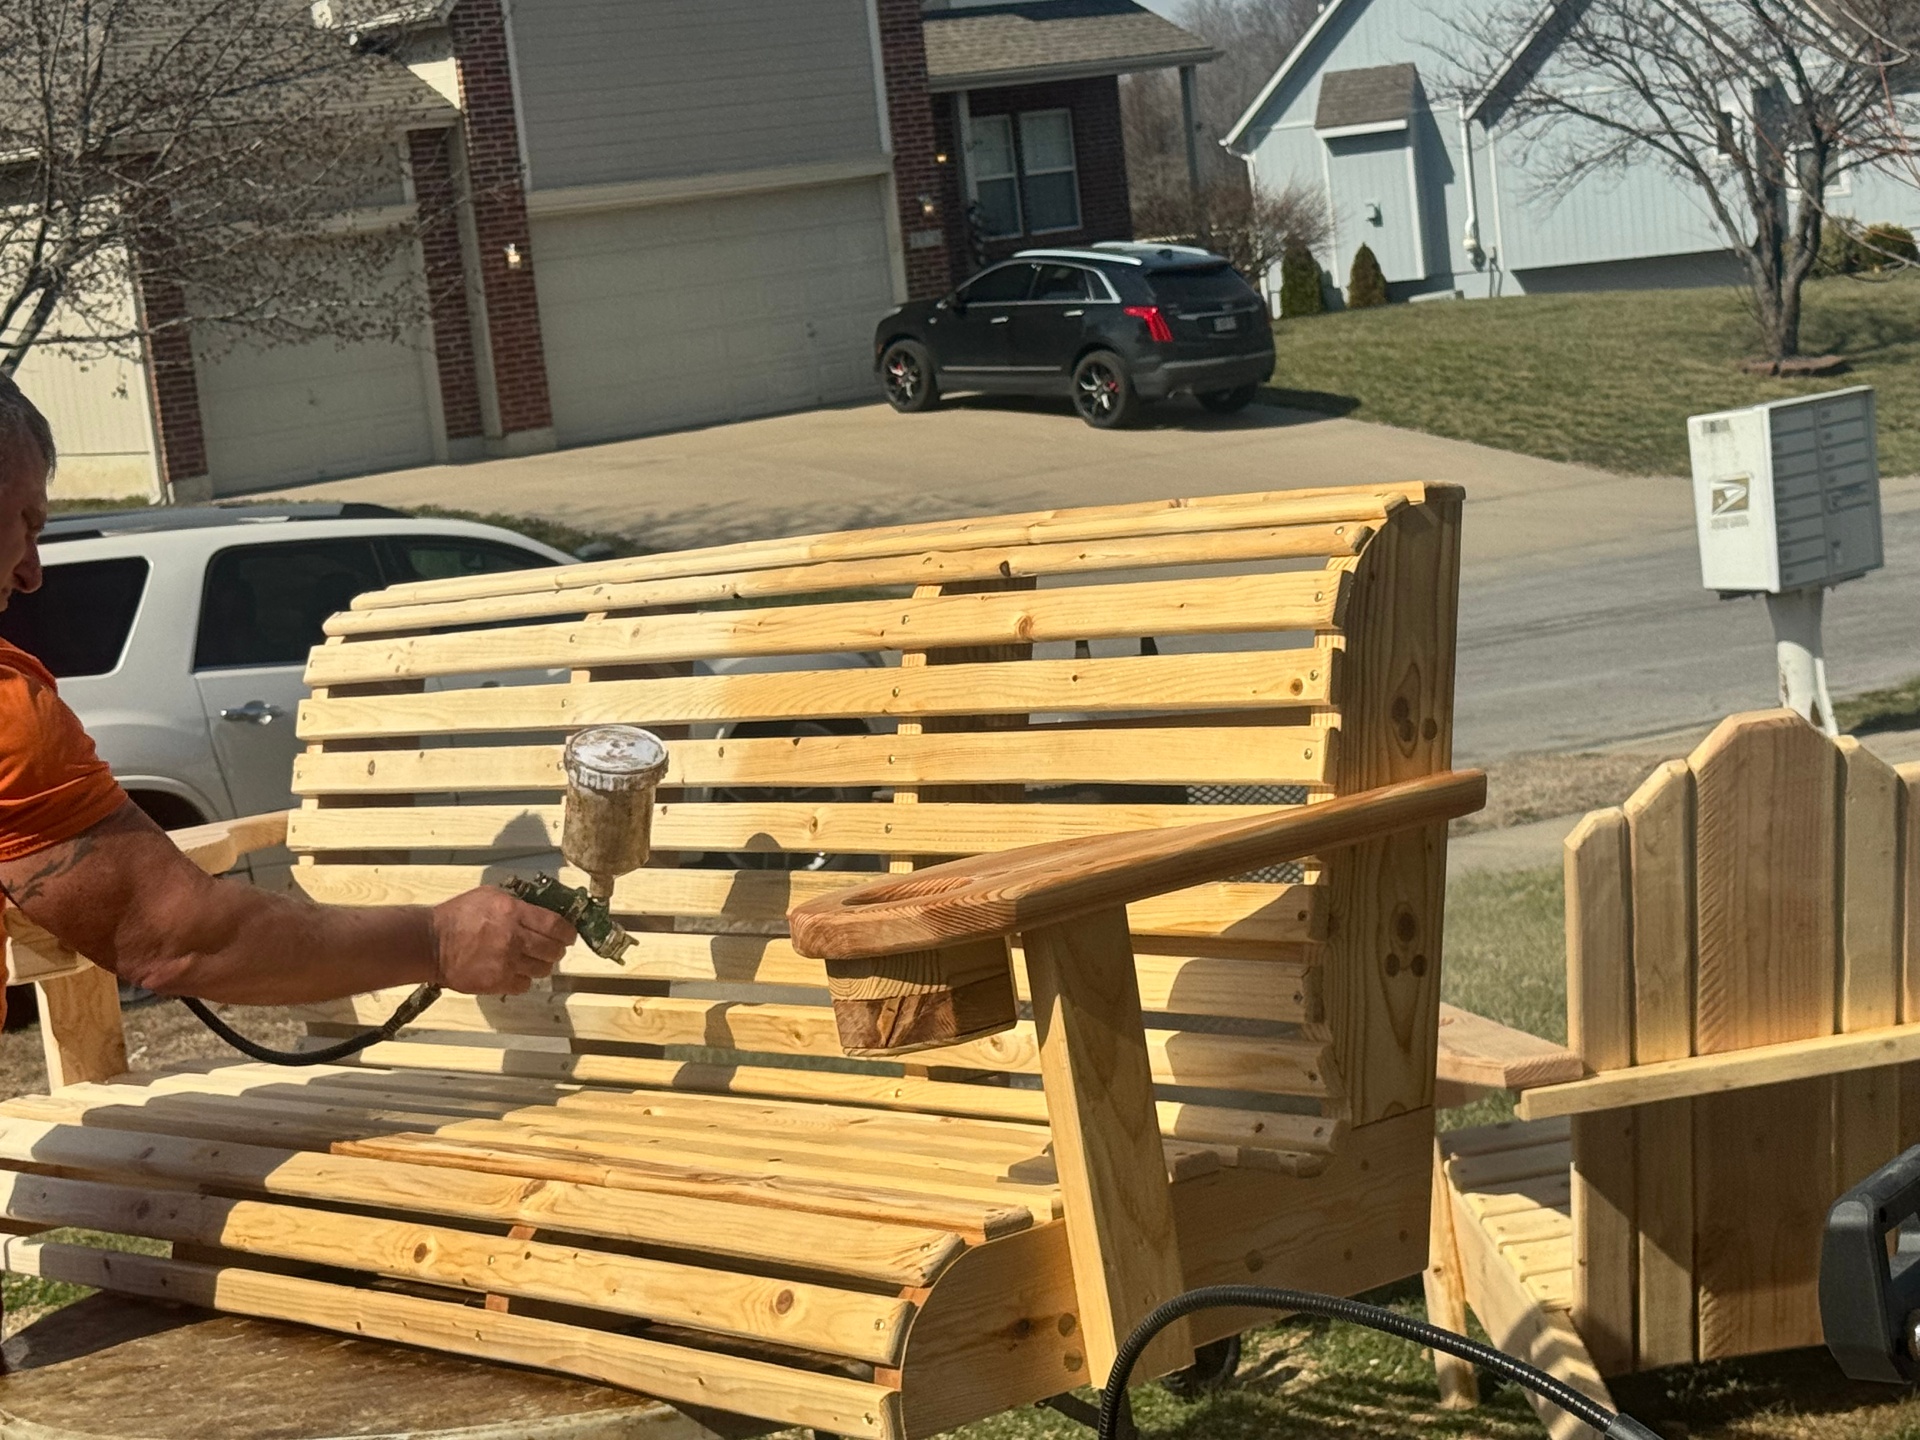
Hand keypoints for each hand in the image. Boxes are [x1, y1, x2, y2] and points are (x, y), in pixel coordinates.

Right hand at [427, 887, 575, 994]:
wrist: (430, 943)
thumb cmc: (457, 916)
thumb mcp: (489, 896)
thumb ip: (517, 902)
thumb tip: (541, 908)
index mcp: (513, 913)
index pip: (555, 925)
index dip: (567, 932)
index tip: (569, 934)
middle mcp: (514, 939)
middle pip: (553, 949)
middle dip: (557, 949)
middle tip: (553, 947)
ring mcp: (507, 963)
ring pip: (543, 969)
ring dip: (542, 965)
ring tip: (533, 960)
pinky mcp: (497, 982)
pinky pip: (525, 985)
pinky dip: (524, 979)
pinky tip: (516, 972)